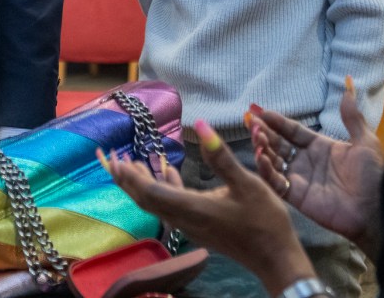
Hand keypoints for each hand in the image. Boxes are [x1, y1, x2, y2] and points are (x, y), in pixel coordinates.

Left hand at [104, 123, 316, 295]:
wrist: (275, 259)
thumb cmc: (265, 221)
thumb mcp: (247, 184)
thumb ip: (220, 156)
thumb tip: (201, 124)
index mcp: (193, 209)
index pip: (151, 192)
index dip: (130, 176)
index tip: (113, 159)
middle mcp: (185, 219)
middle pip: (145, 199)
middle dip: (125, 178)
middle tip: (108, 157)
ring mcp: (191, 225)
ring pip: (156, 202)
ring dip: (140, 182)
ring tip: (129, 161)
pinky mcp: (198, 226)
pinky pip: (171, 205)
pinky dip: (163, 187)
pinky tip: (167, 171)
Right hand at [249, 78, 383, 259]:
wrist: (376, 208)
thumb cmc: (373, 176)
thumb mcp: (365, 141)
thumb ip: (351, 116)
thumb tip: (348, 85)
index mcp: (321, 146)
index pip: (293, 131)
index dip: (277, 121)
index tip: (260, 111)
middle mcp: (307, 161)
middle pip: (279, 144)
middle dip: (264, 132)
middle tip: (250, 121)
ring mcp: (301, 179)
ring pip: (274, 161)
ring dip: (262, 148)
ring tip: (256, 136)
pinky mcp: (297, 196)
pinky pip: (276, 182)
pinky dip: (266, 170)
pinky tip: (261, 157)